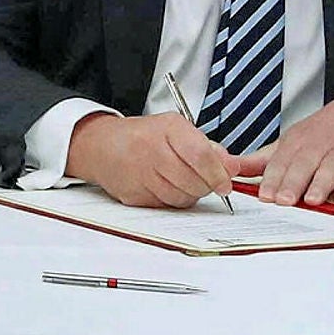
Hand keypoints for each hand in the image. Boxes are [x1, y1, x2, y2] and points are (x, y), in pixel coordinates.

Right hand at [63, 112, 237, 208]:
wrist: (101, 146)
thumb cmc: (143, 137)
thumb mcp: (176, 130)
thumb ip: (207, 148)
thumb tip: (233, 168)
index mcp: (167, 128)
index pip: (201, 155)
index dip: (218, 173)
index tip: (225, 183)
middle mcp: (151, 149)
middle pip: (194, 181)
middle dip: (205, 186)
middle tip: (203, 181)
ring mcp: (140, 173)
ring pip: (181, 197)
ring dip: (189, 194)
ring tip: (181, 181)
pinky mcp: (133, 194)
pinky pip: (165, 206)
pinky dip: (171, 200)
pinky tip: (165, 186)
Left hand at [236, 91, 333, 205]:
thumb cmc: (324, 130)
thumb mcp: (292, 139)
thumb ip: (264, 159)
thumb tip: (234, 169)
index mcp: (298, 141)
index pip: (282, 161)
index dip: (273, 178)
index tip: (264, 195)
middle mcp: (321, 144)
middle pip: (304, 164)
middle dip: (292, 182)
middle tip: (283, 200)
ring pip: (331, 168)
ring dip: (320, 185)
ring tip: (311, 201)